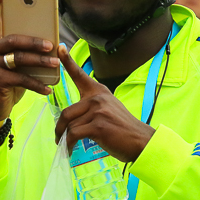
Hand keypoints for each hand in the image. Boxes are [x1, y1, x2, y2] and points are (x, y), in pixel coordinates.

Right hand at [0, 0, 57, 144]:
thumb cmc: (6, 84)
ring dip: (40, 62)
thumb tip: (49, 44)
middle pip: (14, 39)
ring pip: (19, 59)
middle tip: (52, 44)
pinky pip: (20, 79)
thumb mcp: (12, 66)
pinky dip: (36, 84)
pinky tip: (48, 89)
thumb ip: (22, 53)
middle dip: (35, 41)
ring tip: (55, 65)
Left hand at [54, 46, 153, 163]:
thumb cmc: (122, 130)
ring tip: (66, 145)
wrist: (141, 142)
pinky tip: (69, 150)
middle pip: (66, 112)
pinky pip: (73, 134)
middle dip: (59, 128)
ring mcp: (98, 111)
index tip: (59, 48)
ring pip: (70, 125)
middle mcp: (98, 98)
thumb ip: (91, 108)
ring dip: (65, 138)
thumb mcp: (108, 110)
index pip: (80, 75)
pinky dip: (68, 144)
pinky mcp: (98, 126)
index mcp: (99, 92)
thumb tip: (71, 119)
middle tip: (58, 137)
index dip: (68, 62)